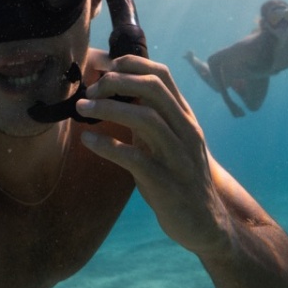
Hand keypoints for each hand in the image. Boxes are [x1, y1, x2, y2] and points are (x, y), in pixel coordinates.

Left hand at [76, 55, 231, 256]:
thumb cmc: (178, 177)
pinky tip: (88, 141)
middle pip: (154, 89)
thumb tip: (114, 93)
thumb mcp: (167, 140)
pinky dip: (109, 146)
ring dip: (109, 108)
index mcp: (184, 117)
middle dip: (118, 82)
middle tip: (90, 90)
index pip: (162, 75)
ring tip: (82, 108)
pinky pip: (136, 159)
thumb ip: (148, 117)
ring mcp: (178, 157)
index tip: (103, 67)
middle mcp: (186, 131)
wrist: (206, 223)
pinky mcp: (167, 183)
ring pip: (147, 119)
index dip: (131, 64)